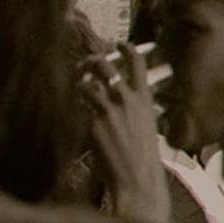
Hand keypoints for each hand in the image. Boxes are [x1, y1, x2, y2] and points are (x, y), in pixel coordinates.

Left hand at [86, 46, 173, 222]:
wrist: (136, 179)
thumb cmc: (144, 158)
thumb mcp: (146, 126)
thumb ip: (132, 109)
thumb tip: (114, 97)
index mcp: (145, 100)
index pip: (138, 64)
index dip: (128, 49)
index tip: (120, 43)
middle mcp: (126, 100)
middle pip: (105, 65)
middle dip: (91, 61)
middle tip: (85, 64)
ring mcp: (108, 111)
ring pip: (86, 84)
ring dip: (79, 84)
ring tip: (78, 88)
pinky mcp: (91, 124)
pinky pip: (78, 108)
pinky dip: (77, 109)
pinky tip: (79, 116)